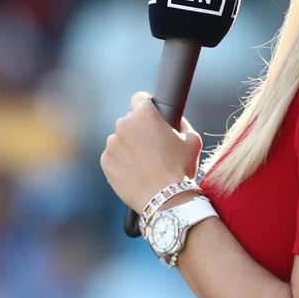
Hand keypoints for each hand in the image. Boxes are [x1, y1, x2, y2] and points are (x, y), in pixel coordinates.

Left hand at [100, 91, 202, 211]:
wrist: (166, 199)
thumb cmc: (182, 168)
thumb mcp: (192, 140)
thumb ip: (181, 124)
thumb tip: (175, 120)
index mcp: (144, 114)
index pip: (139, 99)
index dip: (146, 106)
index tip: (148, 115)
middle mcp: (124, 124)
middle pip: (129, 122)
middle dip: (138, 131)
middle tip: (152, 149)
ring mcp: (112, 143)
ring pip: (120, 140)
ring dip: (129, 148)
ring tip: (145, 165)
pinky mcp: (105, 161)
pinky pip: (113, 157)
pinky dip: (121, 163)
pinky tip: (135, 173)